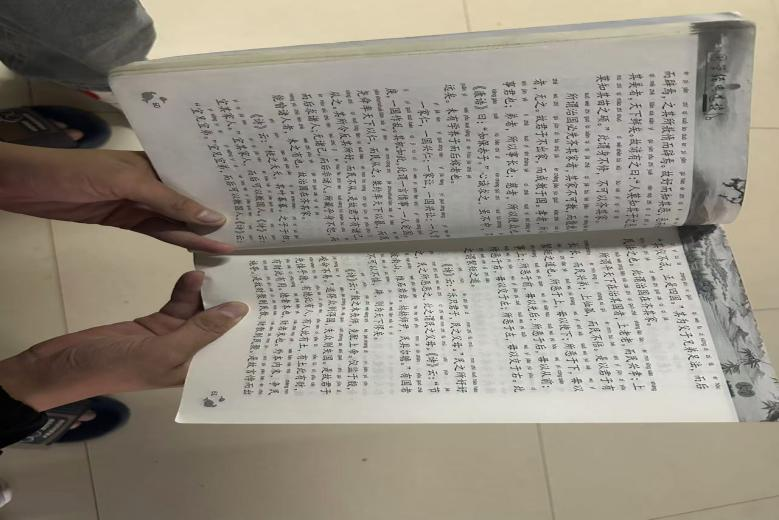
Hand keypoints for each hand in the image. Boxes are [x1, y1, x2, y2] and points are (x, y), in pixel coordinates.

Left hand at [0, 143, 232, 252]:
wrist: (25, 186)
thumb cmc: (78, 174)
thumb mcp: (128, 183)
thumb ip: (170, 202)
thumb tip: (215, 218)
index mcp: (155, 160)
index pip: (196, 172)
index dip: (223, 186)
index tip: (254, 200)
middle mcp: (153, 179)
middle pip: (191, 198)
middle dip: (218, 211)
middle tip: (253, 227)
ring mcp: (141, 201)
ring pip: (178, 218)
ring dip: (202, 231)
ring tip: (235, 243)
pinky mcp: (128, 219)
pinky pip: (160, 231)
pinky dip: (179, 239)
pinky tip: (201, 246)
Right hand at [0, 271, 247, 410]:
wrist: (61, 364)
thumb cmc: (116, 366)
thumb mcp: (163, 351)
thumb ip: (201, 330)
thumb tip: (240, 312)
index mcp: (194, 374)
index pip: (232, 354)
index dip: (253, 337)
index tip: (280, 315)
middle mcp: (189, 356)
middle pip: (221, 330)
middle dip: (238, 309)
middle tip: (265, 284)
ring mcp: (171, 337)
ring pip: (201, 312)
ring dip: (212, 294)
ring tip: (233, 271)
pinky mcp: (155, 321)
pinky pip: (178, 302)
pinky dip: (186, 289)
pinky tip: (197, 274)